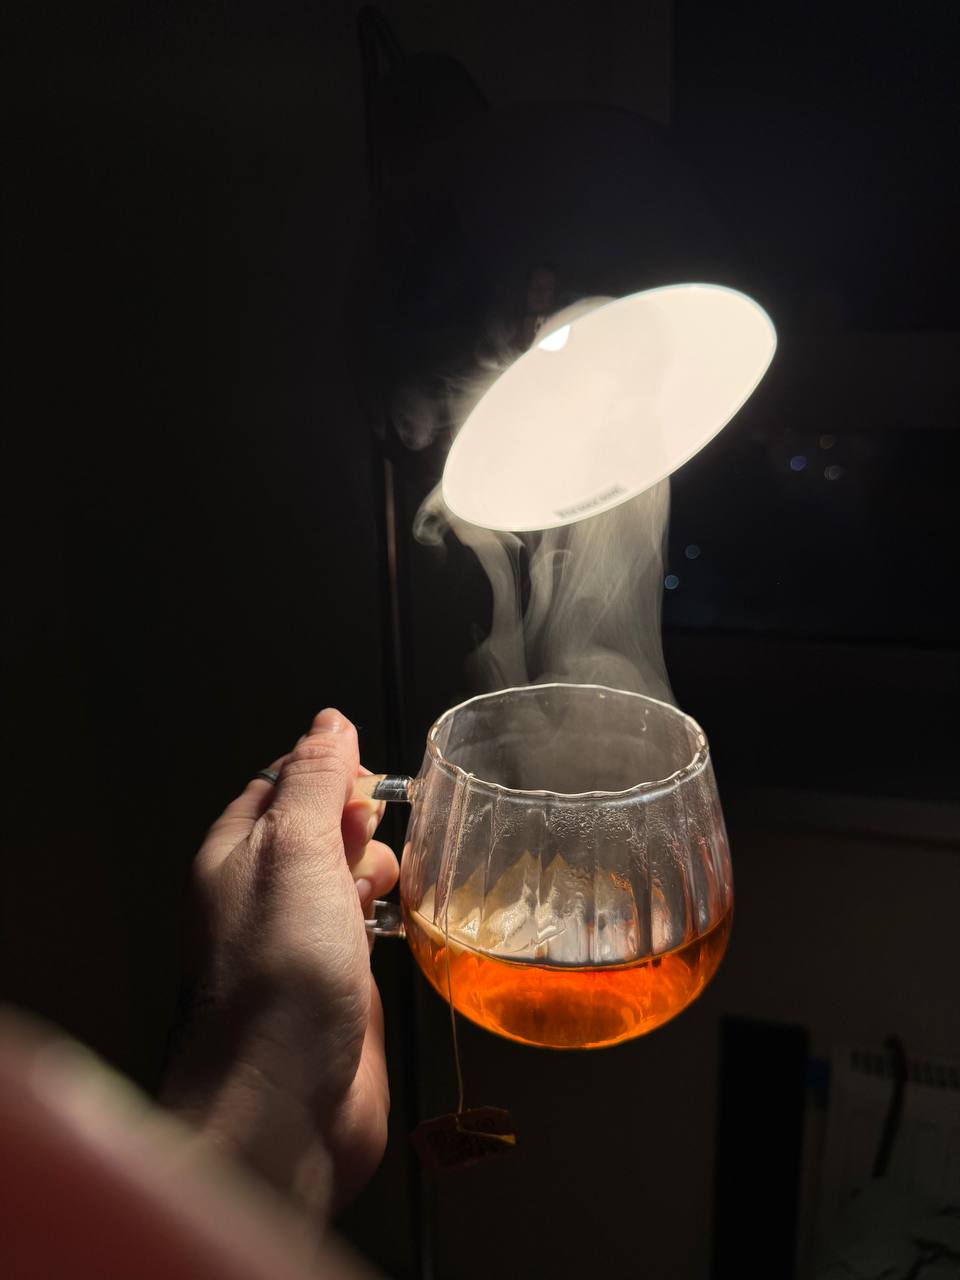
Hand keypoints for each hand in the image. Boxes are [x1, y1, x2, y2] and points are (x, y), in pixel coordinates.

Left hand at [162, 709, 399, 1220]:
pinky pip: (372, 928)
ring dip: (380, 873)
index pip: (282, 783)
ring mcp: (303, 940)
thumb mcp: (293, 850)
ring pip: (351, 877)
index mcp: (236, 854)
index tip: (370, 784)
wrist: (284, 1105)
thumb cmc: (279, 970)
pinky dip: (394, 918)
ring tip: (387, 896)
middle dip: (359, 825)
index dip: (329, 772)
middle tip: (369, 855)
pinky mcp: (342, 983)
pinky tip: (412, 924)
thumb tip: (330, 721)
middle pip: (322, 826)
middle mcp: (265, 893)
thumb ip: (312, 781)